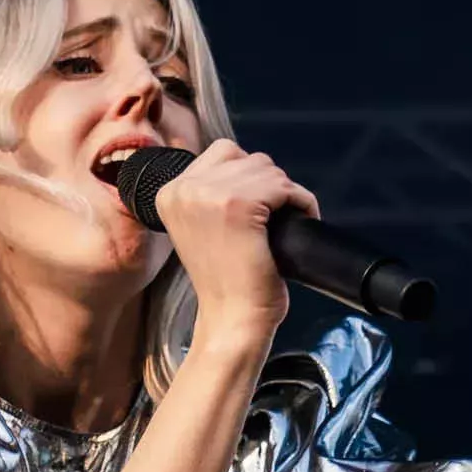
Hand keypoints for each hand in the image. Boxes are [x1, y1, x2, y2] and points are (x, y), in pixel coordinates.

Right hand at [154, 138, 320, 338]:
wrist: (231, 318)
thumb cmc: (225, 281)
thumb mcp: (201, 227)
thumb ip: (211, 194)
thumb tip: (250, 166)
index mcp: (169, 192)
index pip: (222, 152)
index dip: (249, 177)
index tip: (259, 206)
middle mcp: (184, 188)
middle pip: (247, 158)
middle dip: (269, 184)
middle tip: (275, 217)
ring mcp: (210, 195)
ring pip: (268, 169)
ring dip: (285, 193)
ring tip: (284, 221)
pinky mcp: (240, 205)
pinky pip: (285, 187)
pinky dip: (301, 201)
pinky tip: (300, 221)